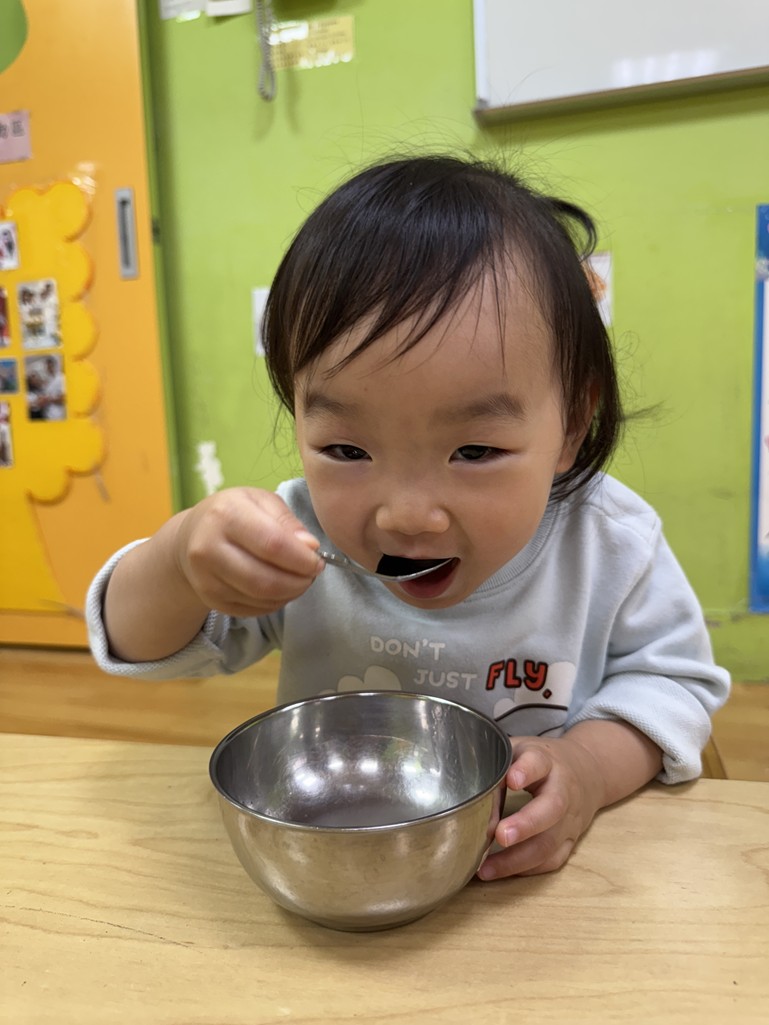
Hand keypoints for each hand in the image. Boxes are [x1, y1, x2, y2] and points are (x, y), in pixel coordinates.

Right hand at [174, 487, 322, 616]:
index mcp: (226, 514)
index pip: (273, 544)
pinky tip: (280, 589)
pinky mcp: (209, 598)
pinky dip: (274, 603)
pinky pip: (252, 610)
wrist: (192, 535)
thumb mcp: (261, 501)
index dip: (302, 559)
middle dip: (298, 582)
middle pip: (265, 579)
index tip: (317, 561)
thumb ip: (288, 522)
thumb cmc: (235, 512)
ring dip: (289, 594)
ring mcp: (205, 577)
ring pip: (260, 598)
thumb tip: (311, 547)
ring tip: (299, 581)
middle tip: (311, 575)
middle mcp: (209, 547)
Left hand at [477, 732, 604, 879]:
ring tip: (486, 867)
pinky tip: (500, 872)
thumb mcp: (520, 751)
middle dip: (526, 824)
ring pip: (551, 842)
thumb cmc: (541, 762)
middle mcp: (564, 790)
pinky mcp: (570, 841)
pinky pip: (552, 860)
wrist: (587, 772)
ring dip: (518, 858)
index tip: (511, 780)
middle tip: (501, 835)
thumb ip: (497, 767)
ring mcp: (570, 819)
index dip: (526, 771)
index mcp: (547, 761)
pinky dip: (526, 870)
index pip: (539, 762)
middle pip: (552, 807)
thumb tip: (467, 796)